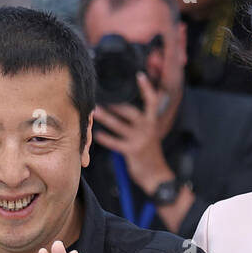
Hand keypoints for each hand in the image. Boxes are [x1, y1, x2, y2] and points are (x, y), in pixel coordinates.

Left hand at [92, 74, 172, 192]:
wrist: (157, 176)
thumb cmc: (150, 155)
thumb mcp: (150, 135)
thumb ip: (139, 124)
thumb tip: (122, 111)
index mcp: (153, 122)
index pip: (153, 101)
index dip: (147, 88)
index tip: (139, 76)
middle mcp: (148, 128)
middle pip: (130, 111)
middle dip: (115, 105)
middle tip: (100, 99)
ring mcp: (140, 139)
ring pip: (119, 125)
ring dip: (105, 118)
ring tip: (94, 112)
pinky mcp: (132, 151)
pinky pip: (116, 142)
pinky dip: (106, 138)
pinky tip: (97, 135)